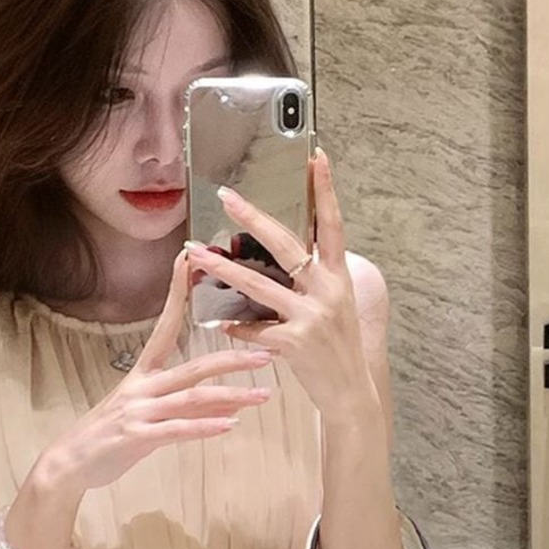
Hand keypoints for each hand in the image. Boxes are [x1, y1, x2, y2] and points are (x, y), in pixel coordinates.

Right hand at [37, 248, 274, 494]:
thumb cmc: (111, 434)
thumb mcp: (148, 412)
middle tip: (267, 353)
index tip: (191, 262)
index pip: (164, 326)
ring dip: (231, 396)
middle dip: (231, 359)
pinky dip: (205, 427)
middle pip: (192, 366)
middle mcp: (142, 386)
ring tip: (263, 395)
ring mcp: (139, 411)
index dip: (177, 294)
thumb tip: (229, 401)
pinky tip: (230, 425)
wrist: (72, 463)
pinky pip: (177, 430)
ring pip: (192, 398)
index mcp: (142, 373)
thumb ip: (187, 404)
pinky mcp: (137, 437)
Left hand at [183, 149, 378, 419]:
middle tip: (226, 196)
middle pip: (286, 245)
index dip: (326, 190)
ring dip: (223, 268)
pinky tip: (218, 321)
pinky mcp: (295, 343)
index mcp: (338, 276)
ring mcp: (311, 317)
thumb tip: (288, 253)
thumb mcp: (336, 303)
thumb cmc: (339, 346)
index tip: (316, 157)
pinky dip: (234, 324)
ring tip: (196, 253)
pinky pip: (254, 327)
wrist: (351, 392)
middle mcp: (327, 290)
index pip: (332, 224)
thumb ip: (315, 277)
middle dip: (253, 218)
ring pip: (259, 285)